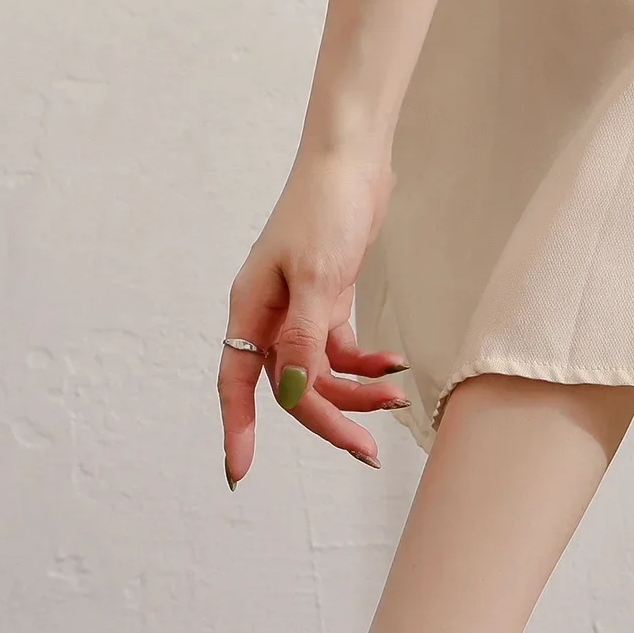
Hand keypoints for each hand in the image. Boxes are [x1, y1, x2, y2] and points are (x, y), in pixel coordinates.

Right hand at [219, 153, 408, 484]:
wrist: (352, 159)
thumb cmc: (325, 208)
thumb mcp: (317, 279)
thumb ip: (305, 341)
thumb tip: (296, 396)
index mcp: (251, 310)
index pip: (237, 384)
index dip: (237, 430)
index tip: (238, 473)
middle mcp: (270, 317)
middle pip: (292, 389)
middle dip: (330, 420)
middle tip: (368, 453)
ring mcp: (299, 312)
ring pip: (322, 376)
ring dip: (358, 394)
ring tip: (396, 399)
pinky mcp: (329, 304)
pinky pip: (343, 354)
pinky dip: (368, 365)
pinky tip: (395, 366)